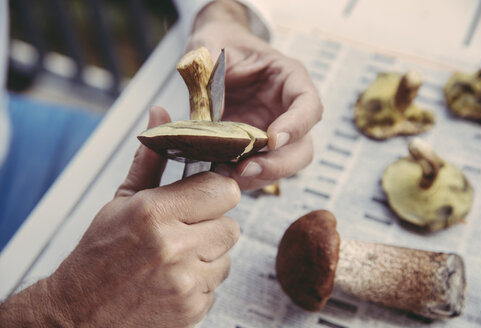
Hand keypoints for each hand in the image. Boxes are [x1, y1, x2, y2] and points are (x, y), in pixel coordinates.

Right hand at [0, 106, 240, 327]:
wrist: (78, 314)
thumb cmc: (99, 255)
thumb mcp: (121, 201)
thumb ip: (149, 159)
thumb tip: (160, 114)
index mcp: (154, 212)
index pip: (224, 189)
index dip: (216, 192)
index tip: (205, 196)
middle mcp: (174, 246)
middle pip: (232, 225)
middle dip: (213, 224)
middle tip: (187, 229)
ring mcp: (185, 281)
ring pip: (227, 256)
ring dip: (208, 255)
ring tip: (176, 256)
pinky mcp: (193, 309)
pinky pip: (217, 285)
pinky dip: (201, 281)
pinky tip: (174, 279)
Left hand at [187, 1, 322, 189]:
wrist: (214, 54)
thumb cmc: (220, 44)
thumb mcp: (209, 45)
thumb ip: (205, 66)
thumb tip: (202, 103)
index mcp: (288, 79)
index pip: (308, 105)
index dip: (297, 126)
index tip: (272, 140)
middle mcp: (287, 111)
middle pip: (302, 148)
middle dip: (278, 164)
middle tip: (246, 169)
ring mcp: (273, 134)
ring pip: (282, 166)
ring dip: (258, 177)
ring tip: (225, 174)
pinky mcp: (255, 149)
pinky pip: (257, 172)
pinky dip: (242, 180)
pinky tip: (218, 175)